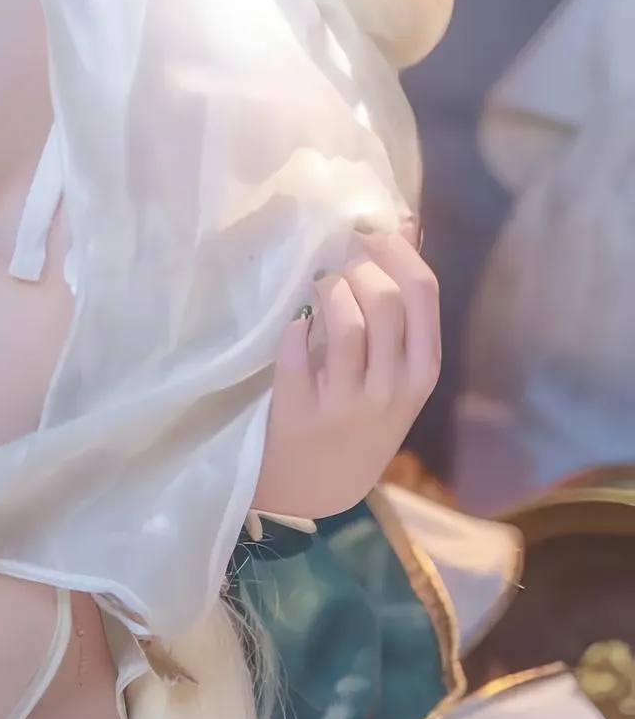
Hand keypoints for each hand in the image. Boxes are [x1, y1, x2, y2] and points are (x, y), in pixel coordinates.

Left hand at [252, 229, 440, 522]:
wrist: (317, 491)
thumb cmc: (359, 421)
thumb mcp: (395, 372)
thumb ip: (403, 307)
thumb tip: (407, 227)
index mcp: (422, 371)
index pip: (424, 294)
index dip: (396, 251)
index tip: (369, 231)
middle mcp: (393, 388)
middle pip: (387, 301)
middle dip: (359, 267)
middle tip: (338, 263)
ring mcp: (349, 403)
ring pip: (346, 323)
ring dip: (328, 291)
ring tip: (318, 289)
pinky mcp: (303, 412)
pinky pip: (296, 350)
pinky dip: (294, 325)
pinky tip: (295, 323)